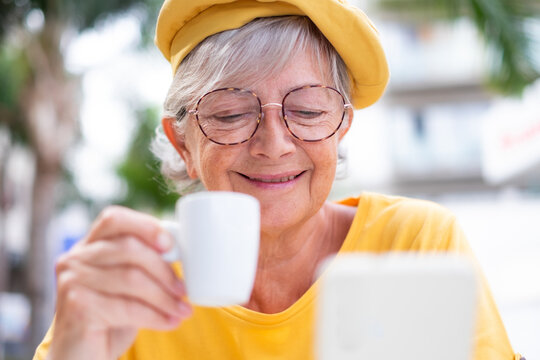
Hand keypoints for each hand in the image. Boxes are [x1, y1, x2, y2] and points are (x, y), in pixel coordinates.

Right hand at [48, 206, 191, 359]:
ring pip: (131, 278)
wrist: (80, 356)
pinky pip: (127, 307)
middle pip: (129, 248)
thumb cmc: (110, 317)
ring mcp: (73, 281)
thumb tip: (180, 253)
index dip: (145, 226)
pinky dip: (155, 316)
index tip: (171, 245)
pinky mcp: (77, 307)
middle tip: (184, 289)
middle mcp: (75, 258)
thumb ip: (144, 264)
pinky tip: (171, 322)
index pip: (114, 218)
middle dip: (164, 270)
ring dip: (164, 297)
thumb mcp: (127, 285)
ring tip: (183, 310)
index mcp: (88, 245)